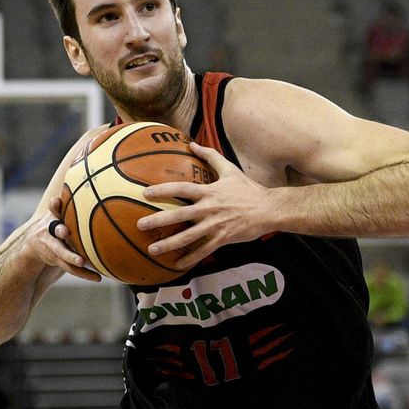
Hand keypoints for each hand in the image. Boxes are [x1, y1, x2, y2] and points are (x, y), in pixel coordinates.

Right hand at [23, 203, 100, 282]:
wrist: (34, 244)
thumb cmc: (55, 223)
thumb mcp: (58, 212)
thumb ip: (68, 202)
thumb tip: (85, 173)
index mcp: (53, 219)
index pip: (53, 211)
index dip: (54, 207)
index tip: (56, 204)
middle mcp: (50, 233)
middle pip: (55, 234)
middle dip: (60, 234)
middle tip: (67, 235)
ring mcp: (52, 248)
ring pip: (62, 255)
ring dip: (72, 259)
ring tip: (82, 262)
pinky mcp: (57, 261)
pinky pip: (70, 269)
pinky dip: (84, 273)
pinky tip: (98, 277)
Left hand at [137, 143, 267, 271]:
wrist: (268, 209)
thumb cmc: (248, 189)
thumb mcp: (229, 169)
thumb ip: (210, 156)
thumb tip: (192, 143)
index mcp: (209, 191)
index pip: (181, 189)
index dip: (163, 190)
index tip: (145, 193)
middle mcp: (209, 209)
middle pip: (179, 215)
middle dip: (158, 220)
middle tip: (140, 225)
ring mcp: (215, 225)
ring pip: (188, 237)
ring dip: (169, 244)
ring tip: (152, 249)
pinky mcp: (222, 239)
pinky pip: (203, 251)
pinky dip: (190, 258)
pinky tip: (177, 265)